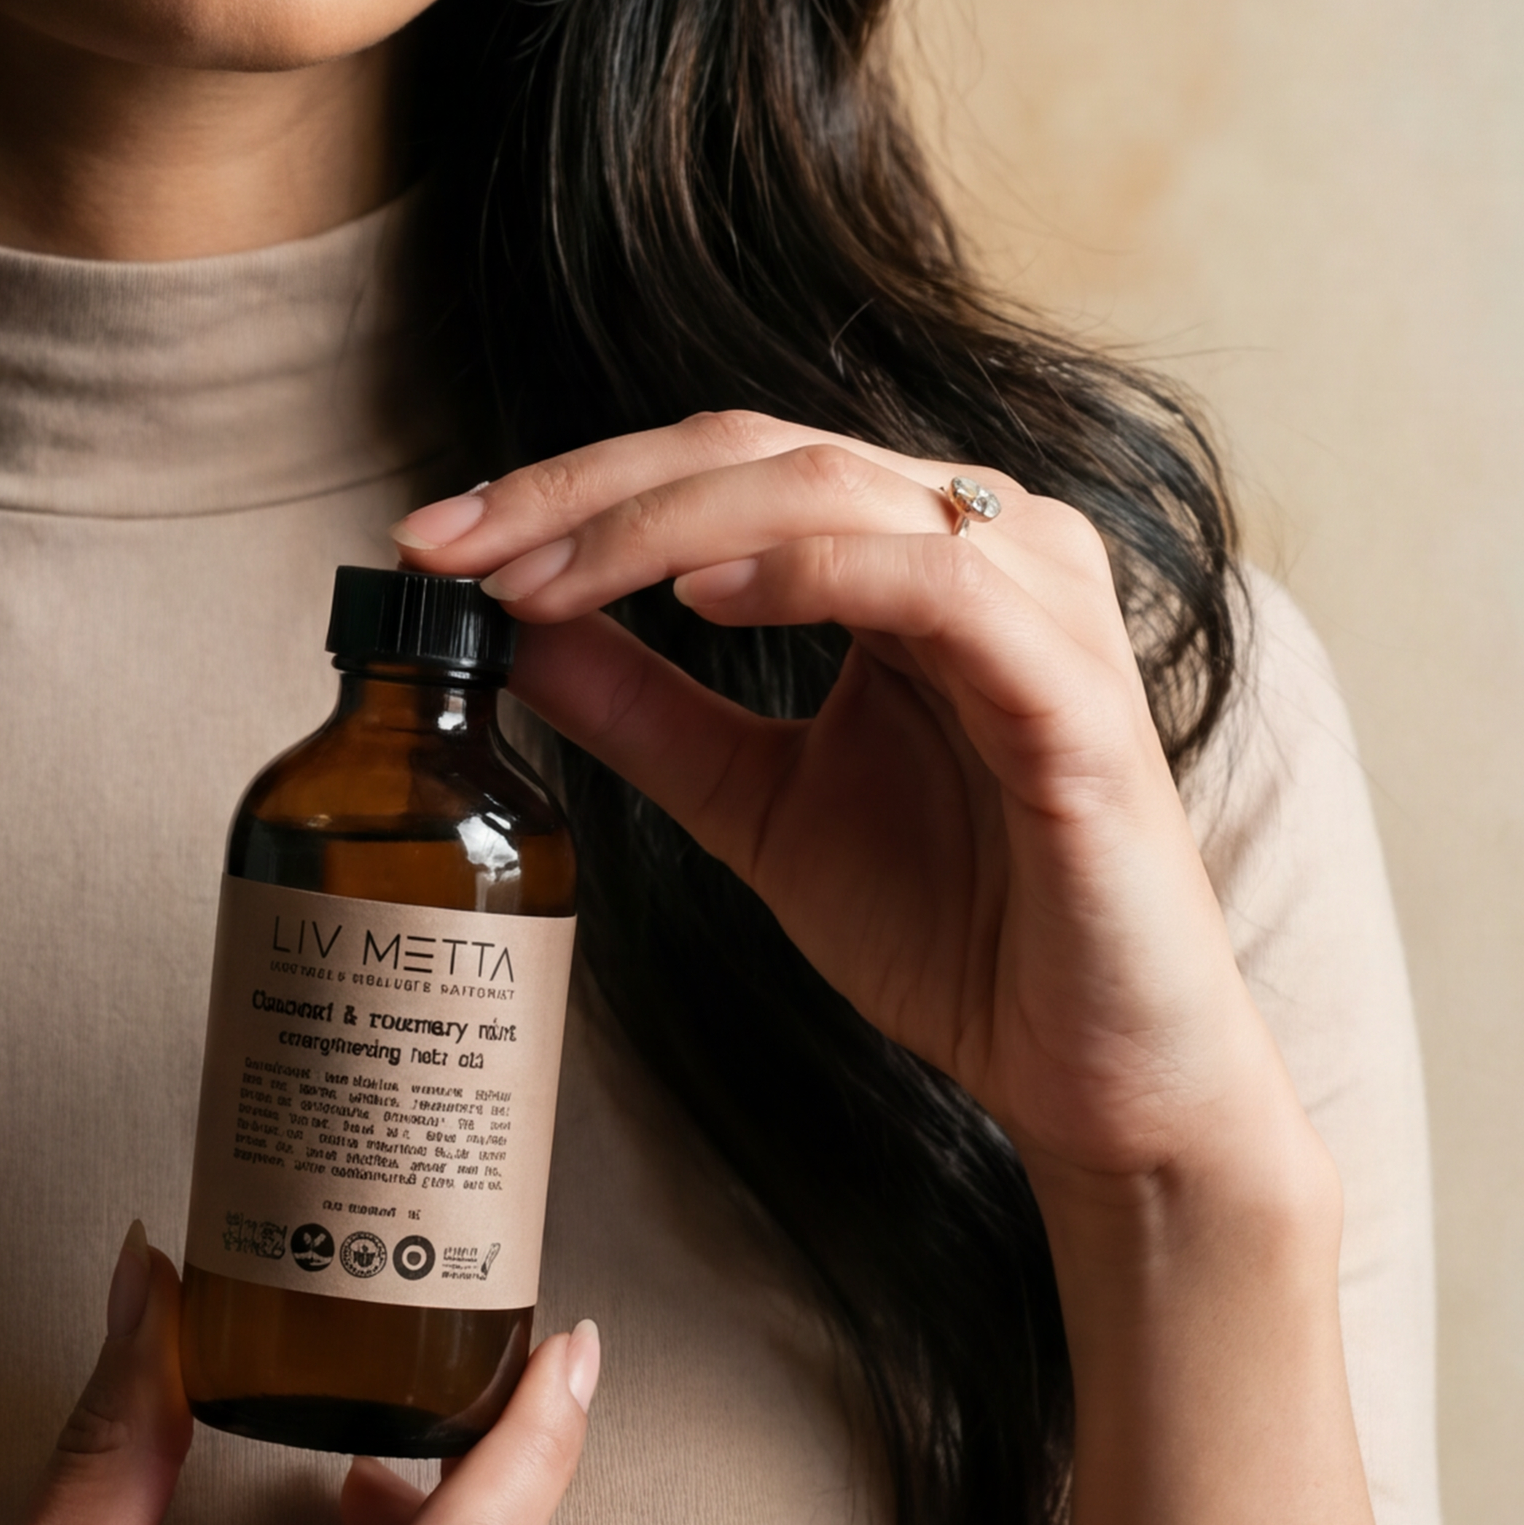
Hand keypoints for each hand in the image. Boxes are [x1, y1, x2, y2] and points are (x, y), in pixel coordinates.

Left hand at [394, 416, 1309, 1204]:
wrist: (1092, 1073)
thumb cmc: (956, 929)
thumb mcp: (755, 803)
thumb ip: (646, 712)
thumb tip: (510, 632)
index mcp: (916, 548)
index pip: (723, 464)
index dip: (569, 489)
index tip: (431, 545)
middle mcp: (989, 539)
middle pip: (756, 450)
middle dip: (582, 494)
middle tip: (451, 547)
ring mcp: (1043, 600)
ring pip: (827, 491)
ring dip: (659, 524)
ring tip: (538, 579)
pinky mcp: (1077, 690)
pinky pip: (936, 584)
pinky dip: (811, 571)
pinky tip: (704, 595)